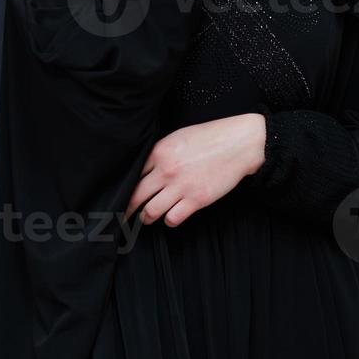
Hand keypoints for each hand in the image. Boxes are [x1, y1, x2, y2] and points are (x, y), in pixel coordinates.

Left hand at [125, 113, 265, 227]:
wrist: (238, 143)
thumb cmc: (209, 137)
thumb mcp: (177, 138)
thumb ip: (159, 153)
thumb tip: (145, 169)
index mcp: (159, 152)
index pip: (132, 176)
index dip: (125, 188)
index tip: (120, 196)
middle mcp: (166, 170)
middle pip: (135, 196)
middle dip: (127, 209)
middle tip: (122, 216)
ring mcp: (181, 186)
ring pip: (151, 211)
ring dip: (146, 218)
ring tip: (146, 218)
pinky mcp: (196, 200)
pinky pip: (173, 219)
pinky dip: (169, 221)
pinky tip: (170, 217)